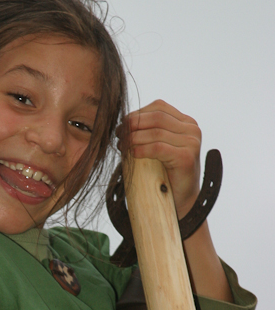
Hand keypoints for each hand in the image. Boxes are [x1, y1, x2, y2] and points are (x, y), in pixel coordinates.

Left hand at [121, 100, 201, 217]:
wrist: (181, 201)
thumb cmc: (165, 174)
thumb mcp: (158, 147)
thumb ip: (149, 132)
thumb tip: (122, 123)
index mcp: (186, 122)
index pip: (158, 107)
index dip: (137, 114)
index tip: (121, 125)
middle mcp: (192, 129)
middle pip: (156, 117)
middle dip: (133, 124)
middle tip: (118, 135)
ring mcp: (191, 142)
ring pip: (155, 132)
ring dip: (133, 138)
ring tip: (121, 146)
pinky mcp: (186, 157)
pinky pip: (158, 148)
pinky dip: (141, 149)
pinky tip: (131, 154)